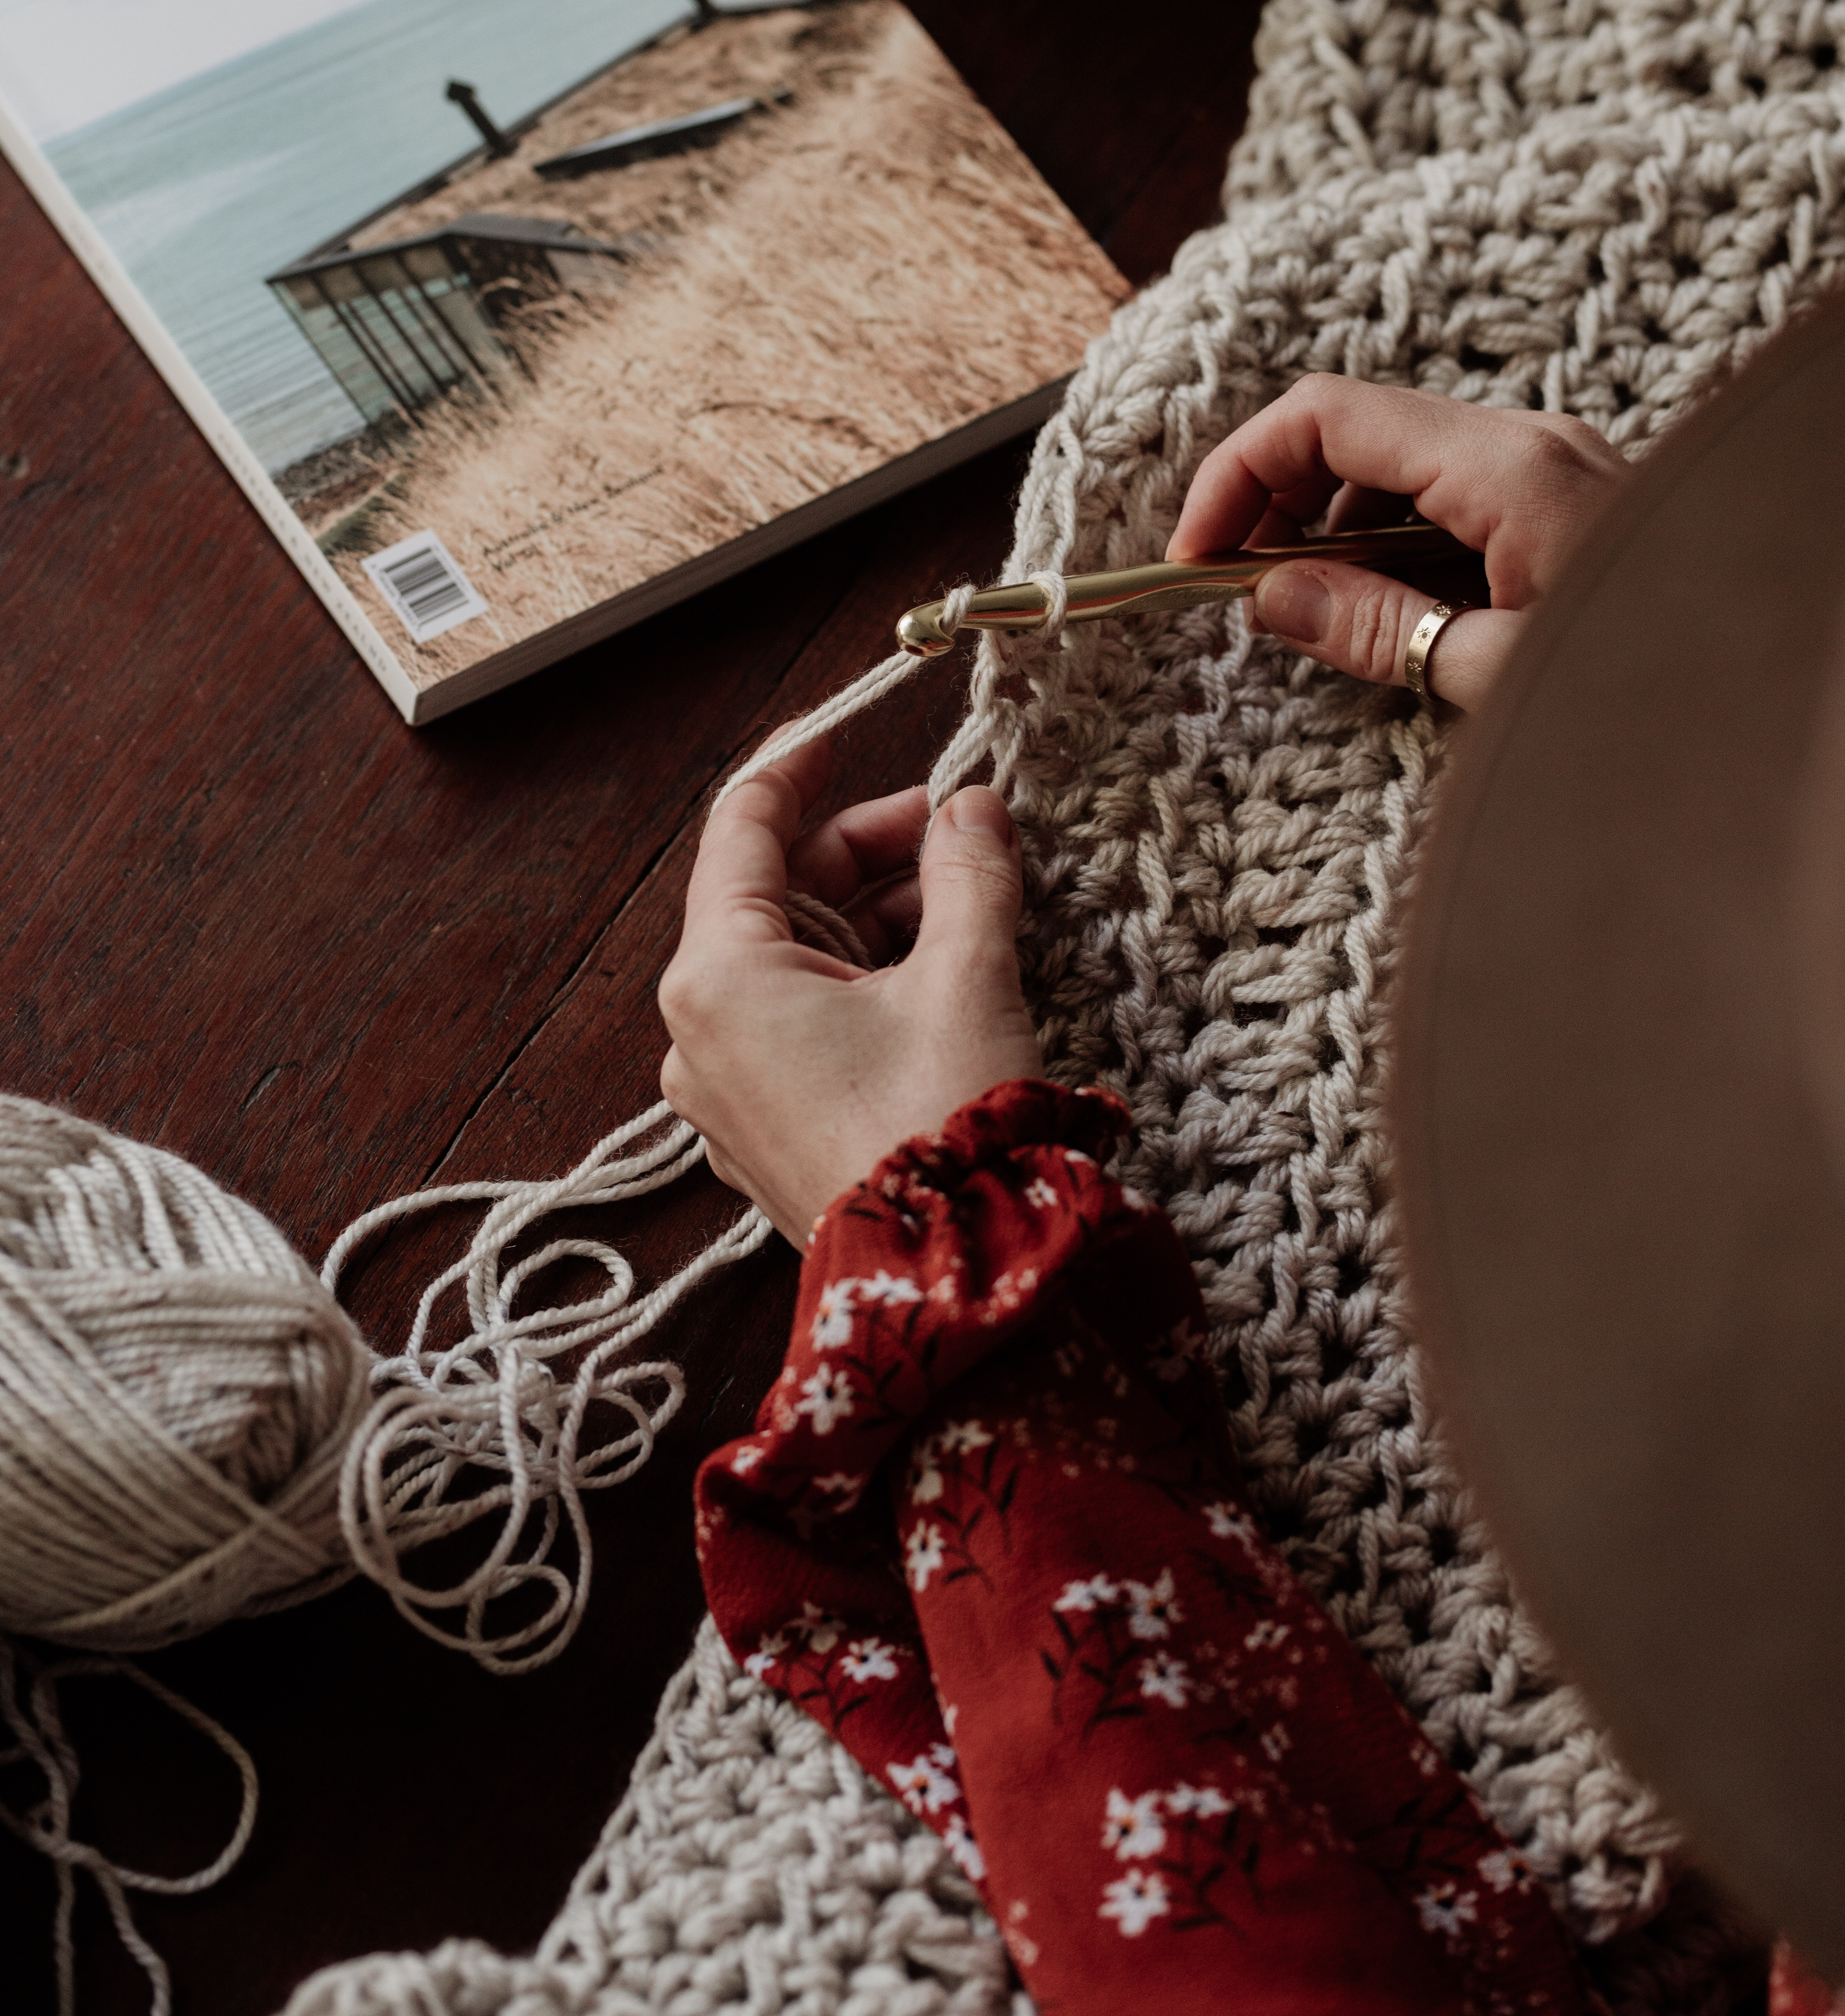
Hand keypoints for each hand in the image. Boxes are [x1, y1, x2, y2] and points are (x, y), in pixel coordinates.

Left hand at [659, 736, 1041, 1246]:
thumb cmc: (942, 1131)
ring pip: (801, 959)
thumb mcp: (968, 974)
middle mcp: (699, 1031)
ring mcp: (728, 1088)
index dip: (798, 765)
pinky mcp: (768, 1128)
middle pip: (779, 894)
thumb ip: (970, 873)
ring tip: (972, 898)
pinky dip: (869, 980)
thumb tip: (974, 808)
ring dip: (882, 917)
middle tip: (960, 825)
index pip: (743, 827)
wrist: (950, 1288)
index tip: (844, 727)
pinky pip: (807, 1021)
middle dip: (871, 851)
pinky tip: (945, 967)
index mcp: (718, 977)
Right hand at [1164, 374, 1626, 710]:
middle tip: (1234, 589)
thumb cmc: (1651, 691)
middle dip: (1274, 499)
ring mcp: (1552, 465)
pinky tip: (1375, 605)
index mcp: (1506, 467)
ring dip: (1329, 523)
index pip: (1324, 416)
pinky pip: (1449, 492)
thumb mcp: (1492, 674)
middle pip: (1355, 430)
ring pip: (1398, 460)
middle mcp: (1529, 442)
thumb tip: (1269, 596)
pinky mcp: (1564, 498)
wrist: (1771, 701)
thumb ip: (1373, 628)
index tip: (1197, 554)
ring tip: (1298, 608)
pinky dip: (1389, 536)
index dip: (1237, 473)